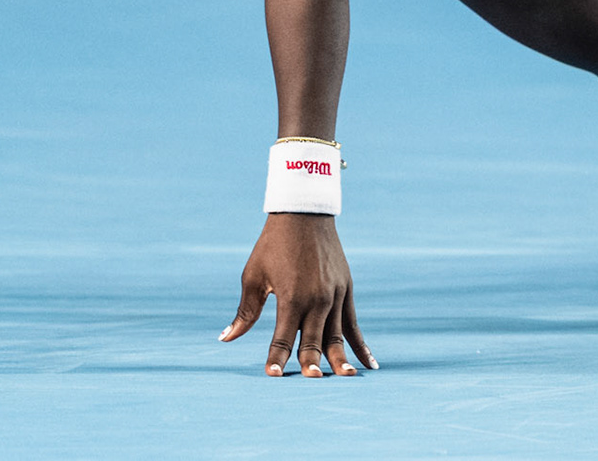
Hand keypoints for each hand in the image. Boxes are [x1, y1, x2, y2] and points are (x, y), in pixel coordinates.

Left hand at [221, 213, 374, 376]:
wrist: (303, 214)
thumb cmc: (273, 245)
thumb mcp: (253, 275)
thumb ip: (246, 310)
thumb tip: (227, 338)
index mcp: (291, 296)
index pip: (282, 337)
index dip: (276, 358)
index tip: (271, 375)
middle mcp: (316, 299)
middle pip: (312, 341)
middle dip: (310, 364)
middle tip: (311, 383)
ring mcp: (335, 295)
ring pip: (336, 336)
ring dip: (339, 359)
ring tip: (346, 378)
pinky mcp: (346, 290)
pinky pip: (354, 324)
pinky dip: (361, 345)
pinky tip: (370, 364)